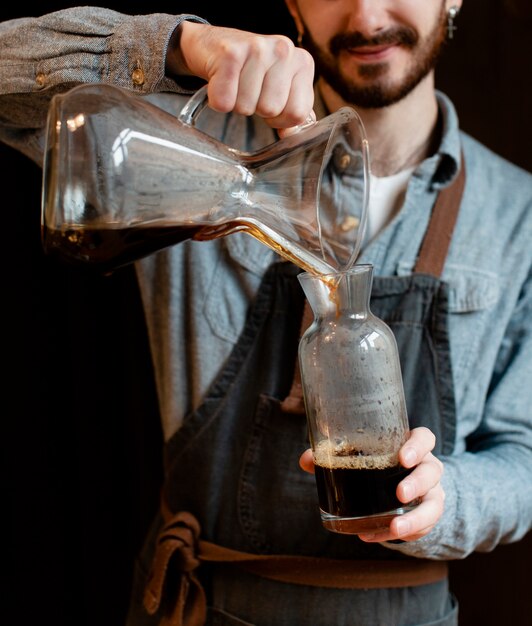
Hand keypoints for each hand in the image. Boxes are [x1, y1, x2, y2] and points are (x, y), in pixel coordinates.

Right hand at [167, 21, 314, 131]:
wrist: (210, 44)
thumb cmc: (247, 71)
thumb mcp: (278, 88)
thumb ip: (292, 112)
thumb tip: (290, 135)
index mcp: (302, 62)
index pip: (298, 113)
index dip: (279, 119)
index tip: (268, 102)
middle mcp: (284, 50)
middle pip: (271, 110)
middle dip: (255, 109)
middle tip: (248, 89)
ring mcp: (258, 48)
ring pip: (247, 108)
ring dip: (235, 103)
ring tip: (235, 83)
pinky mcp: (230, 53)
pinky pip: (225, 101)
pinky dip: (217, 101)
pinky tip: (219, 82)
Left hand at [299, 426, 444, 542]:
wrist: (404, 489)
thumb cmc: (379, 463)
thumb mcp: (360, 456)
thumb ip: (334, 455)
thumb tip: (306, 460)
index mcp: (411, 446)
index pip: (425, 439)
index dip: (418, 446)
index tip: (403, 458)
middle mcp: (427, 468)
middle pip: (432, 472)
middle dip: (417, 484)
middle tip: (399, 494)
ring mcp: (431, 494)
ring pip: (434, 505)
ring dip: (416, 519)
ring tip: (395, 527)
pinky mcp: (427, 517)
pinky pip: (422, 529)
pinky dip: (402, 535)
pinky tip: (375, 536)